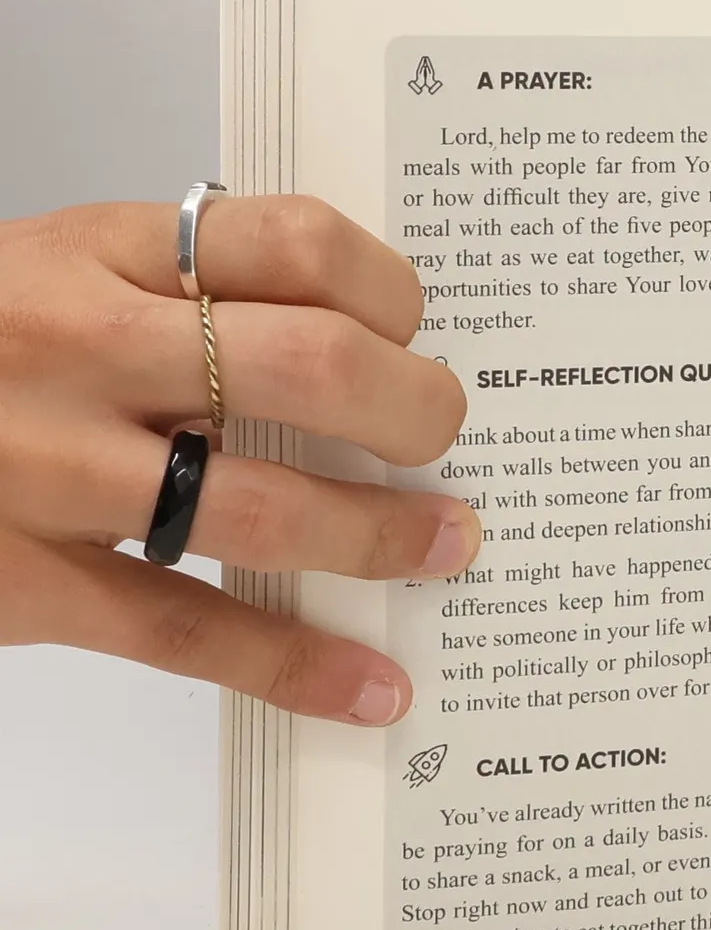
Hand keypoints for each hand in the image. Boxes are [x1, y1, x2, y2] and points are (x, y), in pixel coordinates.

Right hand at [0, 198, 477, 723]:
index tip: (415, 327)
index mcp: (94, 252)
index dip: (388, 289)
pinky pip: (187, 627)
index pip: (291, 242)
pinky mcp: (25, 583)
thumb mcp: (48, 271)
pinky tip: (371, 686)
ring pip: (267, 506)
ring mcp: (49, 469)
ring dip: (384, 533)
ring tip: (449, 544)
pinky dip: (294, 665)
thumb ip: (175, 291)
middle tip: (446, 432)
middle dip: (416, 407)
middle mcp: (79, 348)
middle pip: (312, 366)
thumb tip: (349, 341)